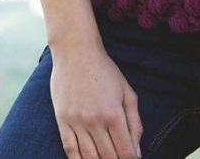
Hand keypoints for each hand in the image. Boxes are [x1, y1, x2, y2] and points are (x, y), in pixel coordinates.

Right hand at [49, 41, 143, 158]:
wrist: (76, 52)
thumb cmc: (105, 71)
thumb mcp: (126, 92)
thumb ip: (134, 123)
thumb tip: (137, 152)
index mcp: (113, 113)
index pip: (125, 150)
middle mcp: (95, 121)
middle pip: (108, 157)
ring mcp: (76, 122)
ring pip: (89, 157)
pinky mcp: (62, 121)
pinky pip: (70, 150)